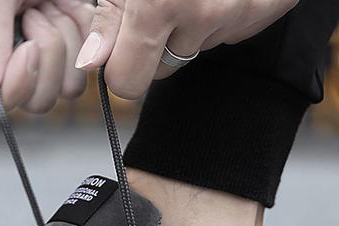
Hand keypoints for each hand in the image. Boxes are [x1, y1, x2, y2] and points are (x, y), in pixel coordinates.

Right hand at [0, 0, 94, 121]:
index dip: (8, 90)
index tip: (26, 50)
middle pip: (26, 102)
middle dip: (41, 56)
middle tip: (36, 12)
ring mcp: (34, 65)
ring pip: (55, 94)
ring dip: (62, 45)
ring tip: (51, 6)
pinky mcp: (63, 61)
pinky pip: (77, 80)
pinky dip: (81, 42)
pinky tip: (70, 13)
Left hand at [75, 0, 298, 98]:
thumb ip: (110, 16)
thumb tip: (90, 62)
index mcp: (162, 3)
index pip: (128, 82)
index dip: (120, 67)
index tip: (120, 49)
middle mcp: (204, 13)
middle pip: (161, 71)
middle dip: (154, 47)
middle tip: (160, 5)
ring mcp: (242, 11)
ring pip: (196, 49)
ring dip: (190, 25)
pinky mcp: (270, 6)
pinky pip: (231, 32)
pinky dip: (222, 14)